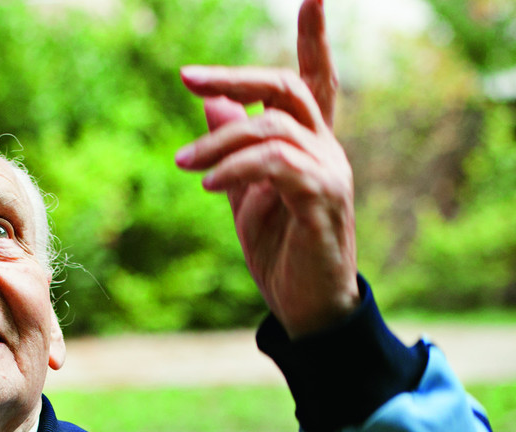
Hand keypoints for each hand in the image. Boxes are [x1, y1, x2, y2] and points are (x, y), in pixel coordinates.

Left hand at [177, 0, 359, 337]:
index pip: (314, 79)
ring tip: (185, 165)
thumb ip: (233, 145)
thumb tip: (211, 101)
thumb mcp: (246, 193)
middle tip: (187, 77)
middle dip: (235, 76)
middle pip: (286, 88)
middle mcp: (327, 150)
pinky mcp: (322, 199)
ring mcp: (330, 172)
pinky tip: (210, 185)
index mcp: (311, 144)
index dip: (314, 37)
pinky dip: (237, 168)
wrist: (307, 311)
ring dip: (219, 142)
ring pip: (271, 128)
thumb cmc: (282, 253)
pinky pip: (275, 164)